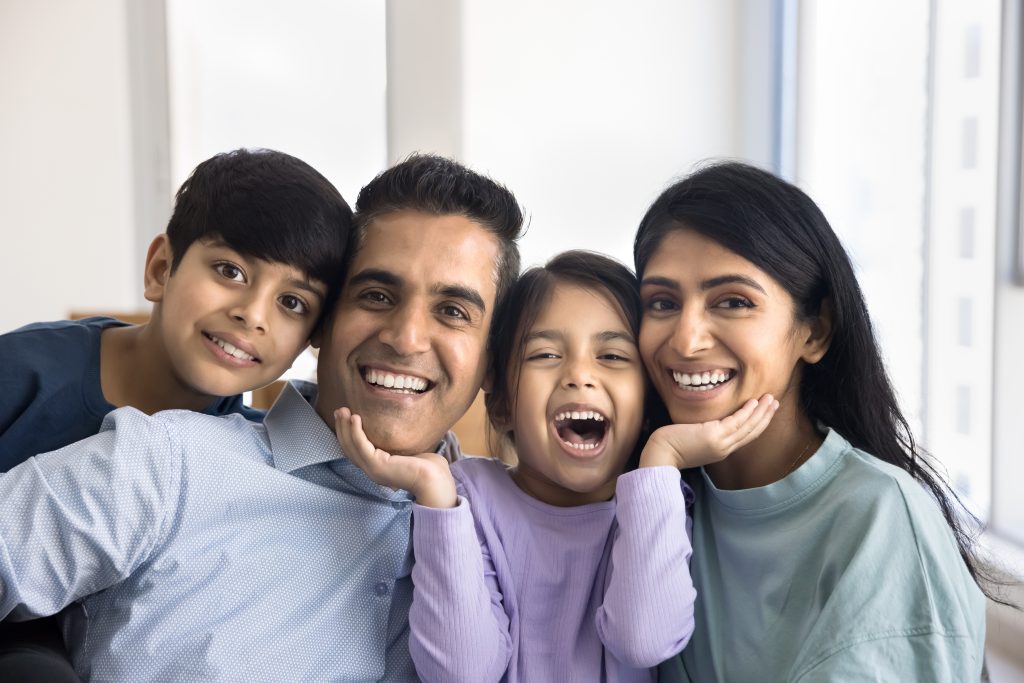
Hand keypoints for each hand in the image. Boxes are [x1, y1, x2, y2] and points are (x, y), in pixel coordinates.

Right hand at [333, 407, 457, 507]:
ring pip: (351, 447)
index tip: (345, 416)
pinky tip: (354, 418)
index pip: (355, 450)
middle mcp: (371, 470)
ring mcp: (372, 470)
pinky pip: (361, 446)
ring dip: (344, 428)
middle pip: (348, 448)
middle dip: (341, 428)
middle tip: (339, 410)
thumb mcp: (408, 450)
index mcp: (377, 467)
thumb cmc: (428, 466)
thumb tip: (400, 425)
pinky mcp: (377, 466)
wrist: (435, 479)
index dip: (347, 433)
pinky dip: (355, 432)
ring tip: (342, 411)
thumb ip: (398, 442)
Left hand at [639, 394, 778, 469]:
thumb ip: (707, 434)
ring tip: (770, 399)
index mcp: (721, 450)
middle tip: (776, 402)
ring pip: (748, 427)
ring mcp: (721, 443)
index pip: (745, 436)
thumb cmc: (672, 446)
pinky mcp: (714, 436)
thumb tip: (710, 423)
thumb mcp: (696, 440)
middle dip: (765, 417)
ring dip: (761, 412)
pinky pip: (736, 423)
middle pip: (752, 432)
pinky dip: (747, 413)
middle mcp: (725, 448)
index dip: (759, 424)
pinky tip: (754, 403)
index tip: (766, 412)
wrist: (661, 454)